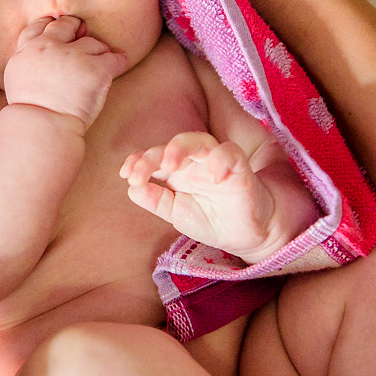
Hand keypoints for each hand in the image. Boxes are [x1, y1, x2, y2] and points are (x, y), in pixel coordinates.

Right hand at [2, 15, 128, 133]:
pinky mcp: (96, 69)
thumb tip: (41, 54)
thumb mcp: (16, 78)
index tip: (61, 33)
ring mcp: (75, 56)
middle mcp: (51, 47)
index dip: (52, 27)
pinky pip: (114, 58)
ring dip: (97, 53)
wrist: (42, 128)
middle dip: (77, 29)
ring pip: (94, 43)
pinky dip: (118, 61)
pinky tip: (119, 64)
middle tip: (84, 40)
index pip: (41, 26)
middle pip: (68, 25)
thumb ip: (28, 60)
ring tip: (96, 70)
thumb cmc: (30, 112)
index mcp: (28, 49)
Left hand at [120, 132, 286, 262]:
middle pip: (174, 145)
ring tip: (169, 165)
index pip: (156, 156)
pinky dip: (220, 160)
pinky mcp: (239, 168)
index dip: (139, 160)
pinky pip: (230, 154)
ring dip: (181, 148)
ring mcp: (217, 162)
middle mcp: (196, 162)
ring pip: (200, 140)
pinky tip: (212, 177)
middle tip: (141, 172)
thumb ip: (155, 200)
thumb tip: (131, 189)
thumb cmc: (211, 219)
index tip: (127, 174)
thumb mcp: (177, 214)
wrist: (247, 235)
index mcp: (178, 171)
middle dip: (154, 155)